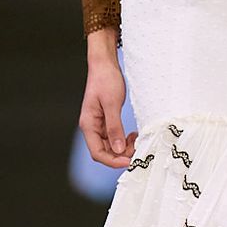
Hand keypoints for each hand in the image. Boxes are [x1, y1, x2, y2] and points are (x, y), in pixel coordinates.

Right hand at [80, 37, 135, 169]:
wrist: (104, 64)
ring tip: (137, 140)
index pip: (97, 153)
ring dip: (124, 148)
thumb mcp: (112, 104)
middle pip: (104, 152)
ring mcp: (98, 125)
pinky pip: (114, 137)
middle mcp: (91, 127)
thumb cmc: (106, 80)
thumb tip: (118, 149)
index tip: (130, 161)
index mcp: (88, 124)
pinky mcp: (106, 121)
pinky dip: (123, 140)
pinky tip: (132, 135)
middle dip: (121, 155)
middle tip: (138, 149)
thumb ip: (114, 128)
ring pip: (111, 146)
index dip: (113, 161)